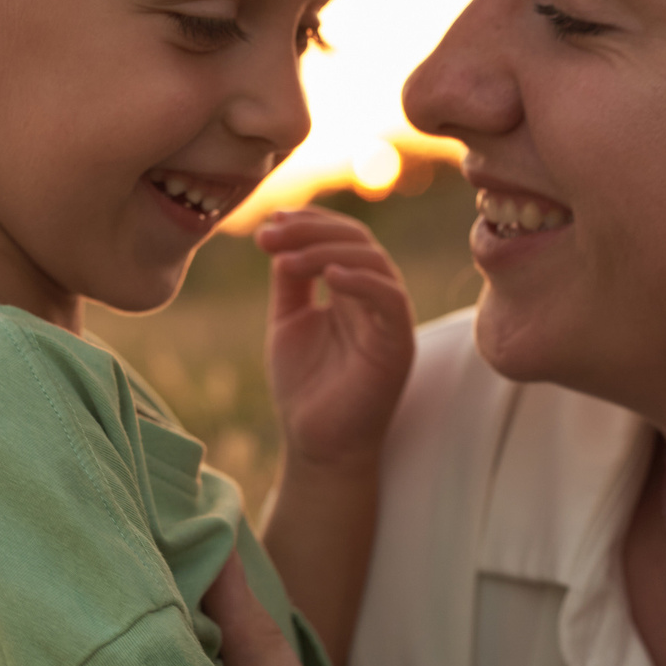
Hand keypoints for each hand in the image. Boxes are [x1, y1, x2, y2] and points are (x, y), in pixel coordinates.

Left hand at [257, 207, 414, 472]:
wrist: (316, 442)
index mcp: (352, 291)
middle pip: (358, 242)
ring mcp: (389, 321)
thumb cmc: (305, 386)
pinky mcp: (397, 345)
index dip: (308, 223)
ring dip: (328, 250)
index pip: (342, 238)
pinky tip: (329, 276)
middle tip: (268, 236)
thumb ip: (292, 281)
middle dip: (311, 231)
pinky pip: (390, 300)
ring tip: (286, 258)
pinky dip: (363, 281)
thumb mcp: (289, 321)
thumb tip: (282, 237)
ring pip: (375, 262)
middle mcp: (375, 299)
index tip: (267, 223)